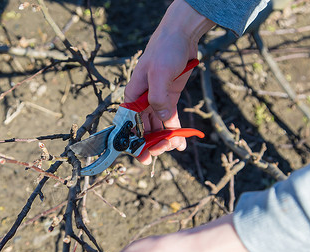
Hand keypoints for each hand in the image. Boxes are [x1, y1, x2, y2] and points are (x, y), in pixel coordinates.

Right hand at [124, 0, 213, 163]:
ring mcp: (156, 101)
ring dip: (165, 139)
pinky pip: (170, 120)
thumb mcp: (159, 74)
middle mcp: (142, 101)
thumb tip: (162, 120)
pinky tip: (181, 143)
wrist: (181, 36)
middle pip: (143, 129)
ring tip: (176, 147)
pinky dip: (175, 131)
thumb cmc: (164, 51)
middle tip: (161, 152)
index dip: (133, 142)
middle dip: (151, 142)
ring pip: (158, 127)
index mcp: (132, 96)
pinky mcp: (170, 99)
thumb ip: (158, 98)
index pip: (128, 123)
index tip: (141, 156)